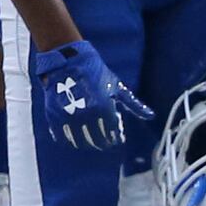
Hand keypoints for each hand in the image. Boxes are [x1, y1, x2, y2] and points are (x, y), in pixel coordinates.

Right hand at [30, 40, 155, 154]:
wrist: (68, 62)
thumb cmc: (96, 73)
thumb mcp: (117, 87)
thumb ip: (134, 104)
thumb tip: (151, 116)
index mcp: (105, 108)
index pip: (113, 134)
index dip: (115, 138)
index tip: (115, 138)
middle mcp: (88, 114)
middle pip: (97, 140)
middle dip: (102, 142)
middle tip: (103, 142)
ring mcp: (70, 116)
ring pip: (80, 140)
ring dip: (85, 143)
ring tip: (88, 140)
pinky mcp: (54, 115)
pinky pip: (62, 136)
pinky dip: (67, 139)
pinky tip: (72, 138)